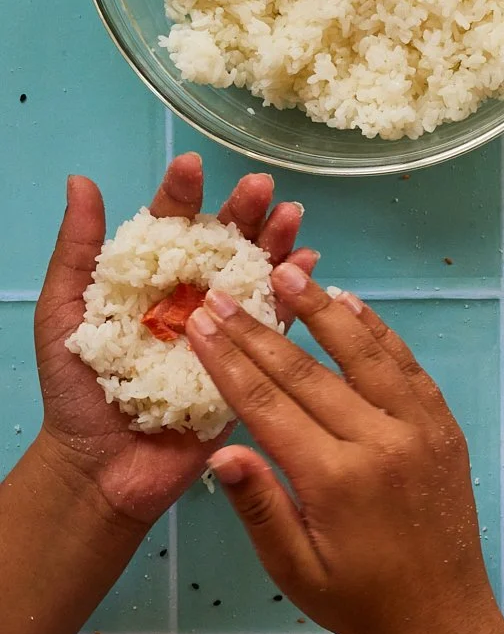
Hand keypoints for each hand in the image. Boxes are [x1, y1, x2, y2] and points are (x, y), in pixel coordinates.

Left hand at [35, 154, 315, 530]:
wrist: (101, 467)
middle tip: (259, 187)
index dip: (183, 194)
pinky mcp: (252, 362)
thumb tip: (82, 182)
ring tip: (290, 215)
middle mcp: (193, 294)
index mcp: (151, 277)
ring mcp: (226, 327)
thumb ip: (78, 253)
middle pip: (225, 243)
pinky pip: (279, 324)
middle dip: (244, 211)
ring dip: (277, 242)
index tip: (191, 166)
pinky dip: (297, 294)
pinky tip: (309, 265)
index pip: (171, 225)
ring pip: (258, 275)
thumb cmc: (78, 392)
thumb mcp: (64, 315)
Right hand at [190, 266, 491, 633]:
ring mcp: (421, 429)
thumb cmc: (357, 599)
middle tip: (224, 292)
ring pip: (366, 355)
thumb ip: (259, 506)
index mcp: (336, 479)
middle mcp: (382, 443)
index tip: (200, 324)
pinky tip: (353, 307)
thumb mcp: (294, 568)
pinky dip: (380, 334)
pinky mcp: (445, 427)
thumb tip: (218, 454)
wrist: (441, 618)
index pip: (270, 406)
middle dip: (260, 331)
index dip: (230, 362)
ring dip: (324, 312)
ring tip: (288, 274)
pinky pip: (409, 368)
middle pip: (310, 373)